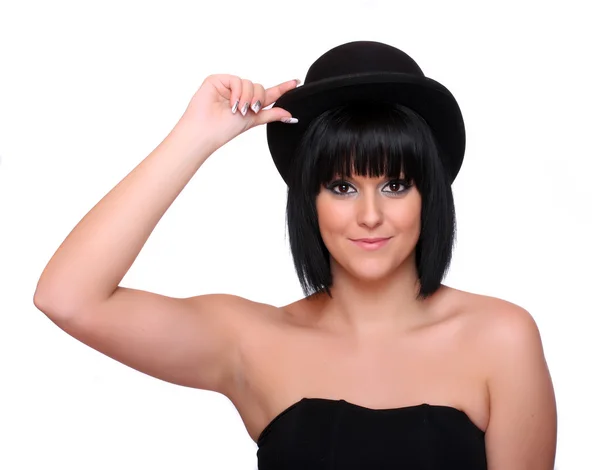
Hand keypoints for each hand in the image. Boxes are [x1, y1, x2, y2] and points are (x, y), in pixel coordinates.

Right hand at [175, 74, 299, 151]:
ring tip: (238, 110)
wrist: (206, 131)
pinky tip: (232, 103)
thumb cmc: (225, 129)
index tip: (297, 82)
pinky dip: (237, 92)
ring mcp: (228, 86)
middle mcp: (239, 94)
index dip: (282, 88)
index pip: (268, 94)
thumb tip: (291, 115)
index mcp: (249, 104)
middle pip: (260, 87)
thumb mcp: (254, 121)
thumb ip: (272, 114)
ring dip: (247, 98)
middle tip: (251, 110)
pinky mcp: (217, 80)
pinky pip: (236, 79)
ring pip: (249, 83)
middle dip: (258, 99)